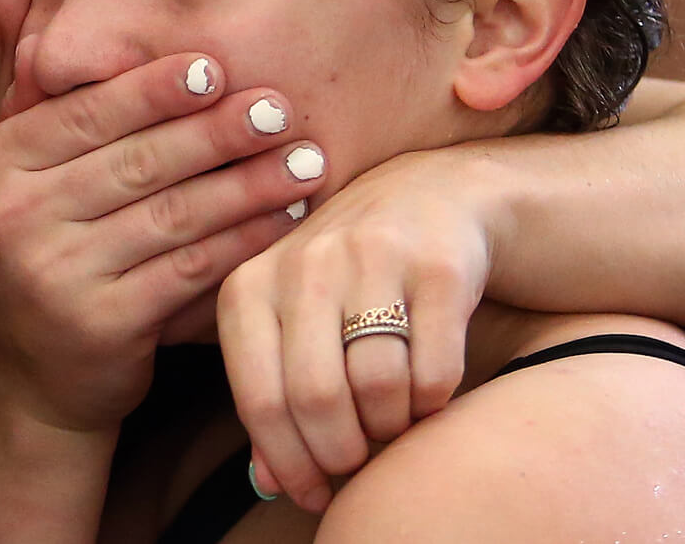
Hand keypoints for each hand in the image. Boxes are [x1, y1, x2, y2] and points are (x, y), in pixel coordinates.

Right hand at [0, 47, 327, 432]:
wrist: (27, 378)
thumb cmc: (41, 257)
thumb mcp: (20, 183)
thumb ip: (43, 115)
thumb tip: (53, 38)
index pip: (85, 113)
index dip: (154, 89)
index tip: (216, 68)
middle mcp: (13, 216)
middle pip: (136, 160)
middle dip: (217, 131)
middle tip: (279, 108)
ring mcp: (53, 273)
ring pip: (171, 213)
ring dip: (248, 183)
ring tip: (304, 160)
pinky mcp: (99, 323)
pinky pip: (189, 268)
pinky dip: (244, 239)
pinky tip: (285, 218)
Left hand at [217, 147, 489, 512]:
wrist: (430, 195)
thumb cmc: (344, 278)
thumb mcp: (288, 323)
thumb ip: (272, 394)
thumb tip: (268, 480)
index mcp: (249, 285)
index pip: (258, 399)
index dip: (287, 461)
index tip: (310, 492)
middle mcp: (305, 266)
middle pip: (316, 398)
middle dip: (339, 452)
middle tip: (355, 463)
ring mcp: (372, 260)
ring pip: (378, 388)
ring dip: (390, 429)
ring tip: (391, 424)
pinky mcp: (438, 266)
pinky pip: (434, 370)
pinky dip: (432, 404)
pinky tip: (426, 397)